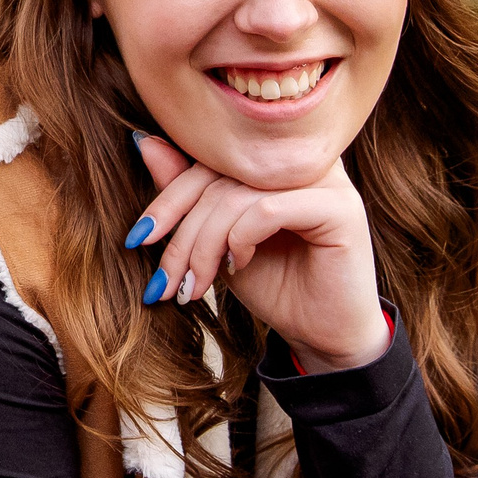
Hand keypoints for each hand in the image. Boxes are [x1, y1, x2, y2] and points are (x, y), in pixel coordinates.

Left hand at [125, 131, 387, 372]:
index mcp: (273, 158)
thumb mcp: (217, 240)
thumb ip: (189, 193)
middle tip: (165, 278)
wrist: (322, 335)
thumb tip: (145, 141)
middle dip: (182, 230)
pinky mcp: (340, 208)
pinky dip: (240, 240)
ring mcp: (325, 180)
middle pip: (219, 174)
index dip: (167, 198)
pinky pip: (268, 210)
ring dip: (204, 244)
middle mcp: (301, 160)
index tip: (137, 238)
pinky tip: (238, 266)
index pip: (208, 159)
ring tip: (196, 284)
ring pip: (237, 194)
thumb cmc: (274, 284)